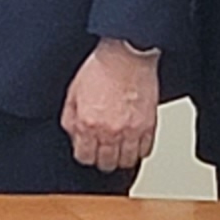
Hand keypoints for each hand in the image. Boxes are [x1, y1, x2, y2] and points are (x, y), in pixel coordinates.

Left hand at [60, 39, 159, 172]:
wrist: (125, 55)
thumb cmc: (100, 69)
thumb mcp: (72, 92)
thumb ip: (70, 118)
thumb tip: (73, 136)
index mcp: (87, 123)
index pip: (84, 157)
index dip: (85, 155)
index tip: (87, 151)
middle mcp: (109, 131)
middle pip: (106, 163)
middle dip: (102, 160)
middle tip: (103, 151)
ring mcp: (130, 130)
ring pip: (127, 161)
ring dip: (122, 158)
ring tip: (119, 149)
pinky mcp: (148, 125)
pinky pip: (146, 150)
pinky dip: (140, 150)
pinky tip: (134, 143)